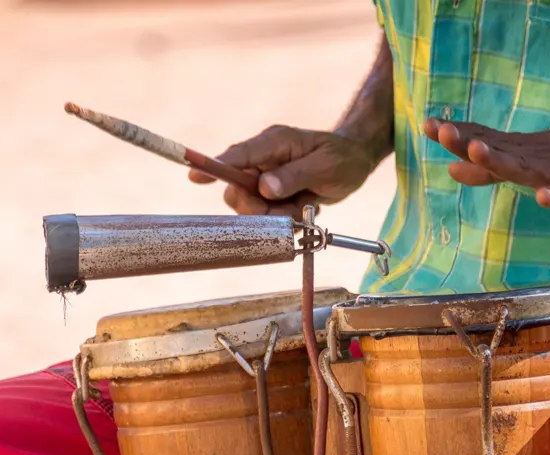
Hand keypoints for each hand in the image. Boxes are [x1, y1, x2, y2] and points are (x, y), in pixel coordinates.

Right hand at [188, 126, 379, 217]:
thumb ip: (295, 176)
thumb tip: (264, 188)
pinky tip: (303, 205)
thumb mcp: (325, 166)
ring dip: (275, 214)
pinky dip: (284, 216)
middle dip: (256, 207)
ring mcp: (266, 175)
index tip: (194, 176)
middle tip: (284, 210)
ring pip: (251, 206)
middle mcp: (264, 158)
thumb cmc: (343, 158)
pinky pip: (266, 213)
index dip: (214, 166)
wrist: (355, 162)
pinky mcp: (271, 191)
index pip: (237, 155)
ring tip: (303, 204)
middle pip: (237, 188)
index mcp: (274, 143)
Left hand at [424, 118, 549, 215]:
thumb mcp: (524, 163)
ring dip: (500, 160)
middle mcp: (533, 159)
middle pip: (496, 150)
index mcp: (519, 153)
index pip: (482, 141)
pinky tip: (544, 198)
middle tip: (444, 132)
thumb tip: (450, 166)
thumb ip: (488, 169)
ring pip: (525, 168)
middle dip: (469, 142)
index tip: (430, 126)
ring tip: (478, 150)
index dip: (457, 135)